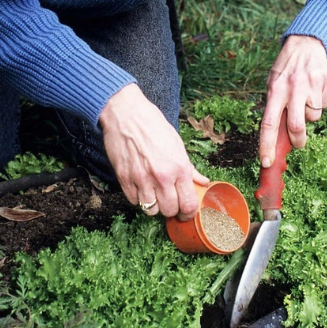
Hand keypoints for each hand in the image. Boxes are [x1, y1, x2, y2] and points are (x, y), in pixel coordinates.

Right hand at [99, 84, 208, 219]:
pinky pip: (133, 201)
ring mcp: (141, 179)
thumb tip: (202, 182)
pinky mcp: (124, 179)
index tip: (186, 212)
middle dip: (171, 209)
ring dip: (154, 206)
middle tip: (170, 202)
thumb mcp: (177, 144)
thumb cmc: (154, 126)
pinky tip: (141, 188)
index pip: (188, 204)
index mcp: (179, 168)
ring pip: (150, 210)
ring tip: (154, 195)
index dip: (188, 213)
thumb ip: (190, 168)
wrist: (126, 114)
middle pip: (169, 211)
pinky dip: (138, 199)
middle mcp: (161, 176)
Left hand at [259, 35, 326, 166]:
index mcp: (275, 91)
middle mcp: (293, 88)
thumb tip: (277, 139)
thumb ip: (275, 108)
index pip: (268, 124)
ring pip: (314, 116)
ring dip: (310, 115)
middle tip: (298, 143)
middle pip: (296, 126)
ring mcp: (311, 84)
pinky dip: (319, 103)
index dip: (267, 146)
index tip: (267, 163)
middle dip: (298, 140)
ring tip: (305, 100)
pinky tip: (314, 90)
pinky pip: (324, 105)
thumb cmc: (285, 72)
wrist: (306, 44)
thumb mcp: (273, 85)